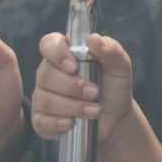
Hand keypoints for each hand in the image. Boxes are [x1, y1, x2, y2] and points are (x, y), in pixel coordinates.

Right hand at [30, 31, 134, 151]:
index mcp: (65, 55)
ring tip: (95, 110)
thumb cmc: (114, 88)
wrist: (116, 118)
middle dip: (72, 86)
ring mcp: (43, 96)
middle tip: (95, 93)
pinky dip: (59, 123)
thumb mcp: (120, 68)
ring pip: (45, 99)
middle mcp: (49, 73)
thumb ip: (111, 50)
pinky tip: (73, 123)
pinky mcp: (42, 120)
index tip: (73, 66)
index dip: (56, 53)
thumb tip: (93, 38)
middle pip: (46, 74)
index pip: (48, 44)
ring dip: (73, 106)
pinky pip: (41, 121)